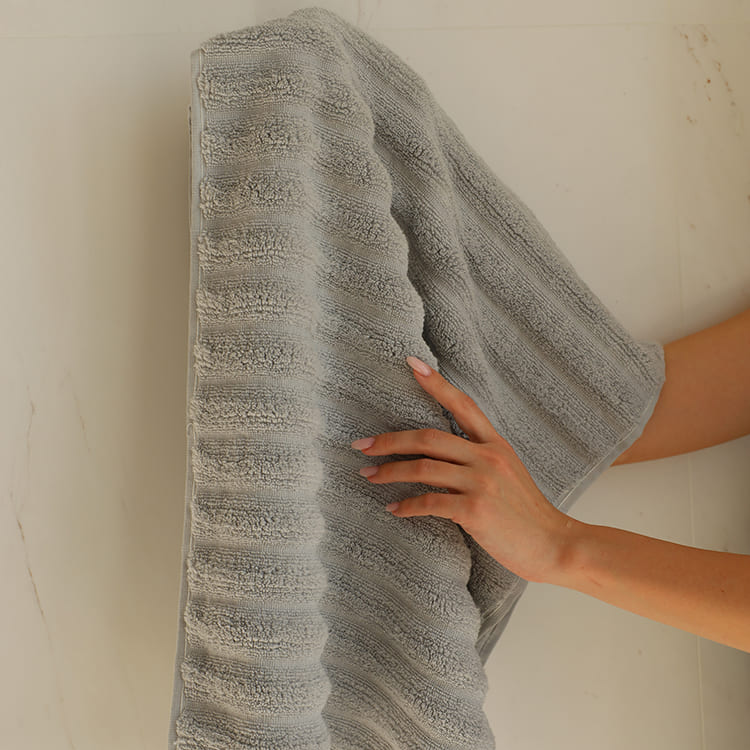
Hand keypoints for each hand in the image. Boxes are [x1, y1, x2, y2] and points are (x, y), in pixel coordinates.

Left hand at [350, 356, 572, 582]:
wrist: (555, 546)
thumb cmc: (527, 514)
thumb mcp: (508, 473)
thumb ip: (478, 459)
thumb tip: (439, 457)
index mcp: (496, 444)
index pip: (463, 404)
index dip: (436, 383)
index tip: (411, 364)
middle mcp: (488, 457)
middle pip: (428, 438)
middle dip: (389, 440)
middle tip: (362, 446)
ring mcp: (481, 482)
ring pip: (422, 468)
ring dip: (389, 472)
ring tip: (368, 476)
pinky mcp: (475, 510)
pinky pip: (429, 502)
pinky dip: (405, 505)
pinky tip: (393, 508)